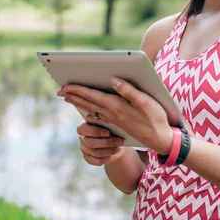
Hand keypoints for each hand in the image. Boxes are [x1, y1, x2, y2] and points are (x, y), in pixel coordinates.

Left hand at [59, 78, 173, 154]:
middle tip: (59, 91)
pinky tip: (85, 113)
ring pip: (91, 110)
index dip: (79, 90)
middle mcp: (112, 114)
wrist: (159, 139)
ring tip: (68, 98)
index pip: (93, 96)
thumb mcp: (146, 102)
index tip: (66, 86)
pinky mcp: (118, 123)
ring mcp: (114, 120)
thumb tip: (113, 80)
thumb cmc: (156, 118)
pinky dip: (89, 111)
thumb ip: (129, 91)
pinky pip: (98, 116)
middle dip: (74, 96)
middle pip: (89, 103)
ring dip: (79, 103)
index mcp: (117, 106)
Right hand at [75, 121, 125, 165]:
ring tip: (119, 147)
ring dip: (109, 151)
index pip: (83, 129)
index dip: (95, 131)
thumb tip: (110, 122)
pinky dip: (107, 158)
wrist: (114, 141)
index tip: (107, 133)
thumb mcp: (109, 124)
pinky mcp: (89, 158)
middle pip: (90, 143)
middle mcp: (82, 138)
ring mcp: (84, 149)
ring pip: (95, 152)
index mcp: (84, 127)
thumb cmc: (111, 129)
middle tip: (119, 141)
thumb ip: (106, 123)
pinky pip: (97, 161)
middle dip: (107, 143)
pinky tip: (114, 153)